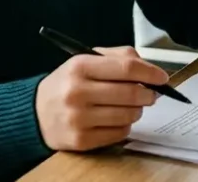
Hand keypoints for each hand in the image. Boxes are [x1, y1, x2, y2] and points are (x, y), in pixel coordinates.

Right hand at [35, 46, 165, 150]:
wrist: (35, 112)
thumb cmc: (67, 84)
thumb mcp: (84, 60)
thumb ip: (117, 58)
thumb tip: (149, 68)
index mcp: (80, 66)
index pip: (127, 67)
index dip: (151, 72)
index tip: (162, 77)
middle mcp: (78, 92)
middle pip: (131, 93)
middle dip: (149, 93)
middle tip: (151, 93)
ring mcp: (79, 118)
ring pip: (128, 115)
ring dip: (138, 110)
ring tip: (132, 105)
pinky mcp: (81, 139)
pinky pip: (119, 133)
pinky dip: (126, 125)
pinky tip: (117, 119)